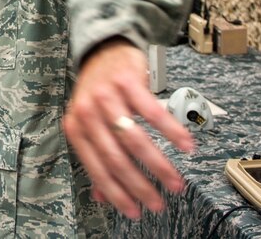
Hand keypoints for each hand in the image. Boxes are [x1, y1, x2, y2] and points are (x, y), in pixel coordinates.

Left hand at [63, 38, 194, 218]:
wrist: (102, 51)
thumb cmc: (97, 92)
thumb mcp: (88, 123)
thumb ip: (96, 157)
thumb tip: (103, 195)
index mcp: (75, 127)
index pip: (96, 168)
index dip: (116, 192)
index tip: (135, 210)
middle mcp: (87, 112)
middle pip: (115, 157)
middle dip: (139, 185)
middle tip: (158, 202)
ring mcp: (107, 96)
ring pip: (134, 139)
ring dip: (158, 164)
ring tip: (175, 181)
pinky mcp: (127, 82)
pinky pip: (153, 112)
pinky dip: (172, 132)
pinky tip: (185, 145)